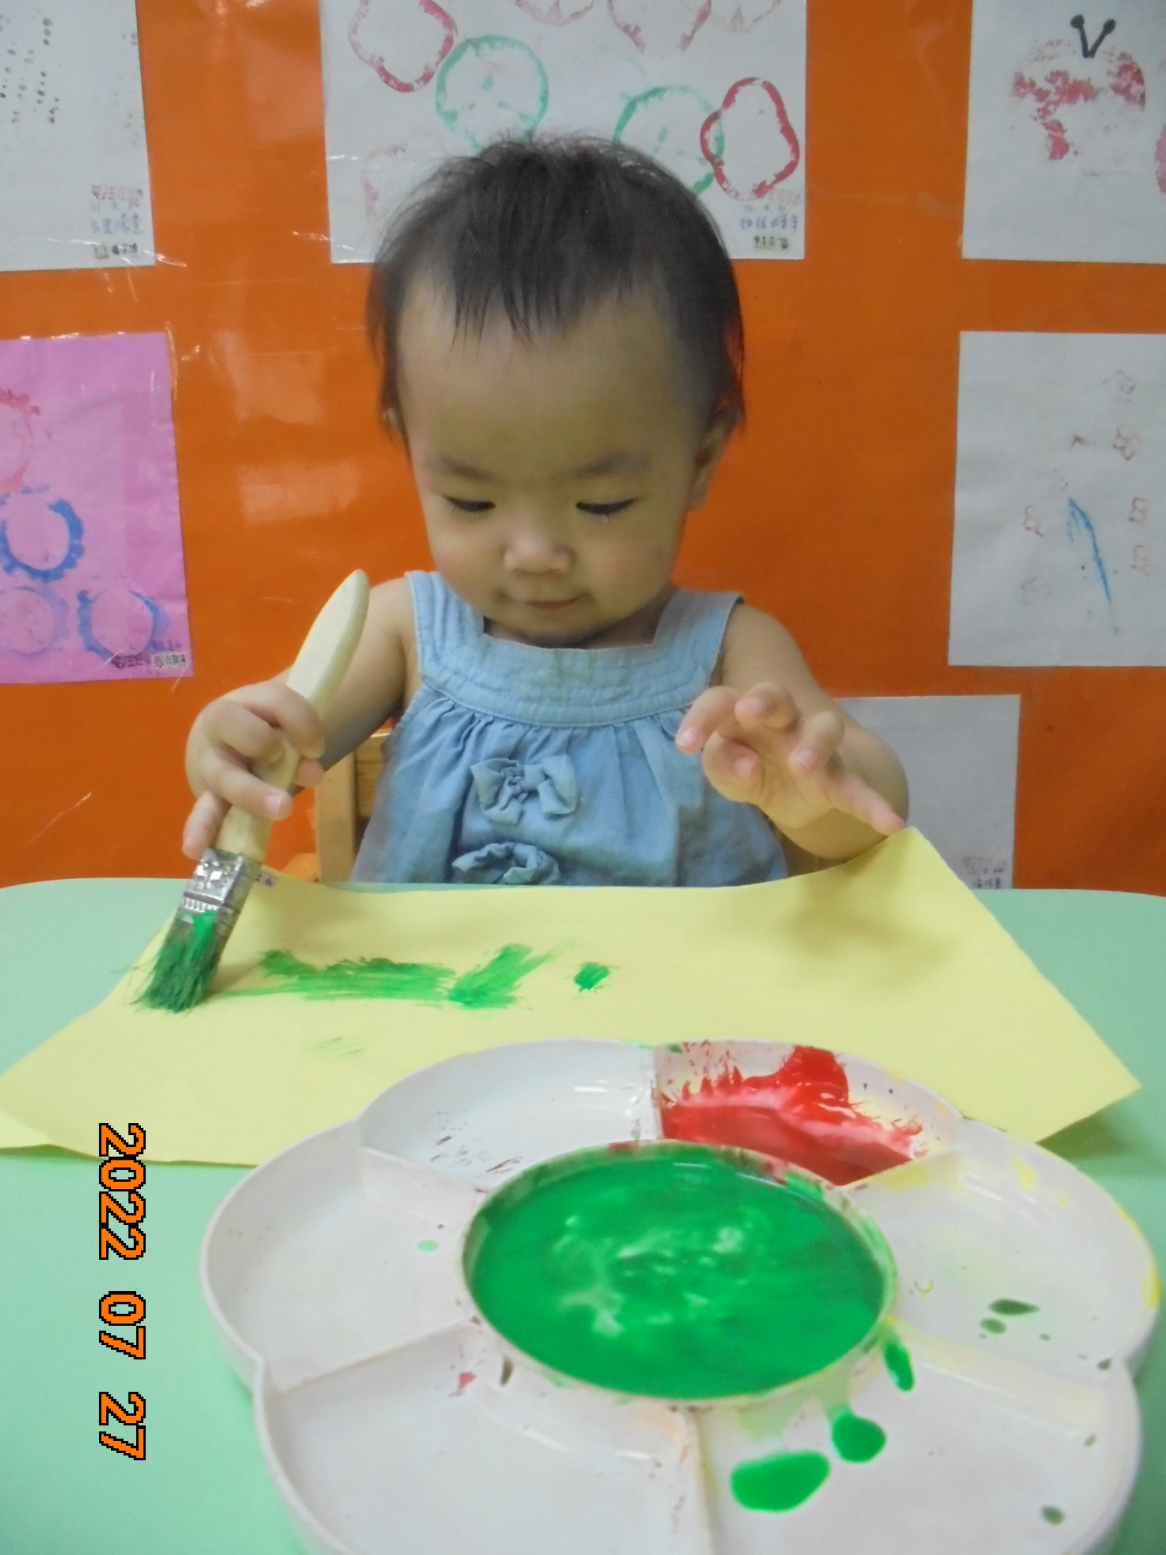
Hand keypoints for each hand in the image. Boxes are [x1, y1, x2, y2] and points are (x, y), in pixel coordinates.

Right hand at [182, 682, 325, 859]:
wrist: (225, 740)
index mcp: (244, 702)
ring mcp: (210, 764)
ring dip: (253, 794)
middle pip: (241, 730)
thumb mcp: (282, 725)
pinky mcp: (208, 797)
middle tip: (299, 757)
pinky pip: (203, 813)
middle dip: (266, 745)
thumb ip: (300, 744)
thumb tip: (311, 773)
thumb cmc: (261, 727)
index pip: (277, 702)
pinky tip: (196, 849)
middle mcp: (218, 729)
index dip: (303, 721)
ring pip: (225, 776)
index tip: (317, 747)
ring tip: (277, 810)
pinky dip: (201, 830)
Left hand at [676, 682, 904, 839]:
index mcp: (744, 714)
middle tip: (748, 713)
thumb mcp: (727, 772)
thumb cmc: (752, 765)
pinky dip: (875, 804)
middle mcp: (782, 721)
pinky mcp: (839, 777)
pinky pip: (859, 787)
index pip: (720, 701)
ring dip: (815, 743)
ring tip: (802, 766)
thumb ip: (723, 766)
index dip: (701, 719)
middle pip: (776, 696)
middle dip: (762, 701)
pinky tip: (891, 823)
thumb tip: (747, 766)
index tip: (684, 745)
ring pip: (824, 728)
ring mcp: (814, 745)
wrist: (798, 784)